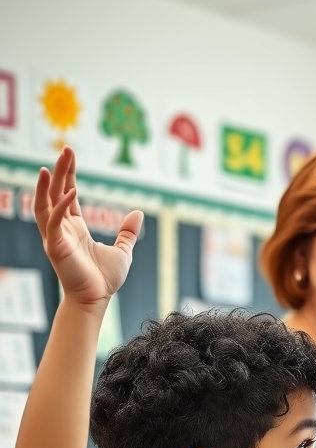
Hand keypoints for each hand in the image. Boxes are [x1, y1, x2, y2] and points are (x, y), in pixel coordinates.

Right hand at [34, 146, 143, 310]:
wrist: (97, 299)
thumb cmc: (105, 278)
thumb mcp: (123, 251)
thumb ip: (127, 232)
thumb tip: (138, 212)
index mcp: (74, 227)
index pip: (67, 194)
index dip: (68, 174)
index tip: (70, 154)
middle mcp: (61, 228)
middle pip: (55, 193)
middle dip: (59, 170)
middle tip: (65, 148)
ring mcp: (55, 236)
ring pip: (45, 204)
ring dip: (47, 185)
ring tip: (49, 165)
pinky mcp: (55, 246)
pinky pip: (54, 222)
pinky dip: (62, 206)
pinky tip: (72, 192)